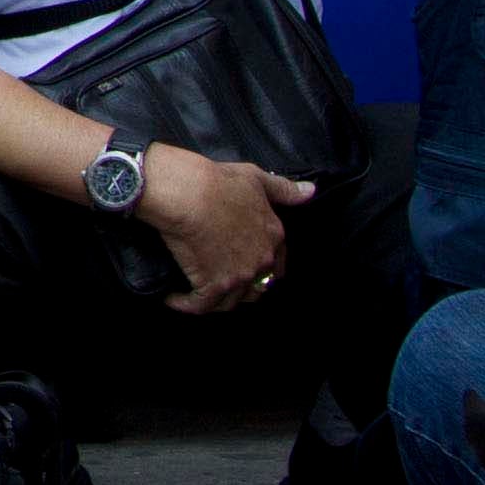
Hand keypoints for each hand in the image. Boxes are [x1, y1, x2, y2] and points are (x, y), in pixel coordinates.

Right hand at [138, 142, 310, 312]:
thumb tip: (310, 192)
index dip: (259, 266)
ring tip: (196, 292)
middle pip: (256, 287)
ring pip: (230, 302)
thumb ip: (283, 189)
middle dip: (240, 287)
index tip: (240, 264)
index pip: (276, 263)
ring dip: (213, 300)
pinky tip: (174, 299)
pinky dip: (186, 304)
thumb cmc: (219, 181)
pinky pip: (201, 306)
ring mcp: (239, 276)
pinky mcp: (213, 286)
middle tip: (218, 280)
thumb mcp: (256, 179)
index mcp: (274, 236)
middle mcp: (262, 261)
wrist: (190, 193)